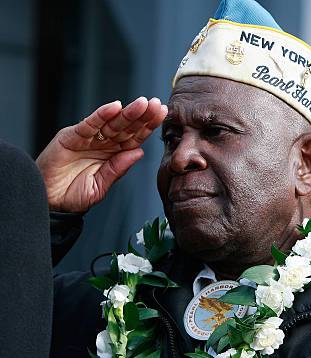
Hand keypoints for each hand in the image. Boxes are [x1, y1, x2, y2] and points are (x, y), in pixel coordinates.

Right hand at [36, 97, 167, 212]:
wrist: (49, 202)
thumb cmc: (73, 196)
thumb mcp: (100, 186)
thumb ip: (117, 169)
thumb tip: (139, 152)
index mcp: (114, 154)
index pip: (135, 138)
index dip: (149, 126)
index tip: (163, 115)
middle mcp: (103, 143)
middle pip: (127, 127)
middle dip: (143, 116)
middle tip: (158, 105)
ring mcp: (88, 138)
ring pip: (111, 122)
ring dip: (127, 113)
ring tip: (143, 104)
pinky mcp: (71, 136)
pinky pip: (89, 124)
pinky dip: (101, 115)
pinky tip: (114, 107)